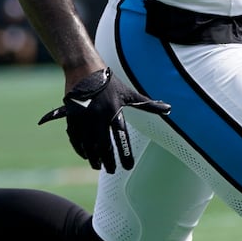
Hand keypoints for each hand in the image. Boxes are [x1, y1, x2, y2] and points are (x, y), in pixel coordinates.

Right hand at [37, 68, 171, 171]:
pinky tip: (86, 155)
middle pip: (103, 146)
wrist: (84, 70)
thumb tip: (169, 109)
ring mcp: (84, 118)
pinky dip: (81, 149)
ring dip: (94, 159)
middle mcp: (99, 116)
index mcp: (114, 111)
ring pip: (88, 145)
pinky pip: (75, 139)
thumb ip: (148, 105)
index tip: (128, 168)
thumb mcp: (129, 93)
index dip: (124, 154)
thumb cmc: (110, 83)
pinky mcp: (72, 118)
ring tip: (99, 166)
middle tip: (112, 171)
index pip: (121, 138)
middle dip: (108, 161)